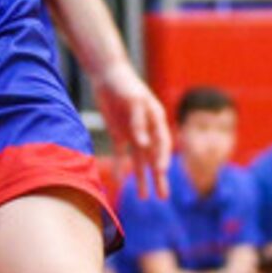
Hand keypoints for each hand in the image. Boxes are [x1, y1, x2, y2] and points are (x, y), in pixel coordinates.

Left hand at [93, 62, 169, 196]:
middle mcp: (148, 129)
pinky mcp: (120, 134)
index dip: (162, 157)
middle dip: (159, 177)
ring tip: (144, 198)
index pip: (162, 143)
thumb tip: (143, 144)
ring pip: (140, 160)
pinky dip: (121, 167)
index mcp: (156, 119)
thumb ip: (139, 123)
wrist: (107, 74)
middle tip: (163, 197)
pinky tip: (120, 182)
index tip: (161, 171)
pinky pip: (122, 154)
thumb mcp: (134, 100)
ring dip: (142, 178)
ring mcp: (134, 133)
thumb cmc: (125, 84)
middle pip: (155, 157)